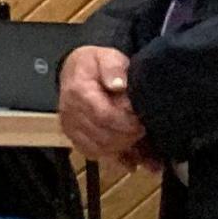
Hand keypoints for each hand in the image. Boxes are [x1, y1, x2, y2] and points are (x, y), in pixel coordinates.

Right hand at [57, 42, 150, 167]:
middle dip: (129, 136)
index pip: (105, 116)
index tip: (143, 120)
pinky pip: (94, 154)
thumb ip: (113, 68)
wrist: (75, 72)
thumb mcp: (107, 57)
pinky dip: (115, 159)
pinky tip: (132, 161)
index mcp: (78, 93)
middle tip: (146, 129)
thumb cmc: (94, 65)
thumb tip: (118, 84)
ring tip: (142, 142)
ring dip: (124, 149)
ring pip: (100, 149)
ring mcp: (71, 128)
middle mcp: (70, 113)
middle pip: (104, 136)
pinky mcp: (75, 138)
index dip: (128, 122)